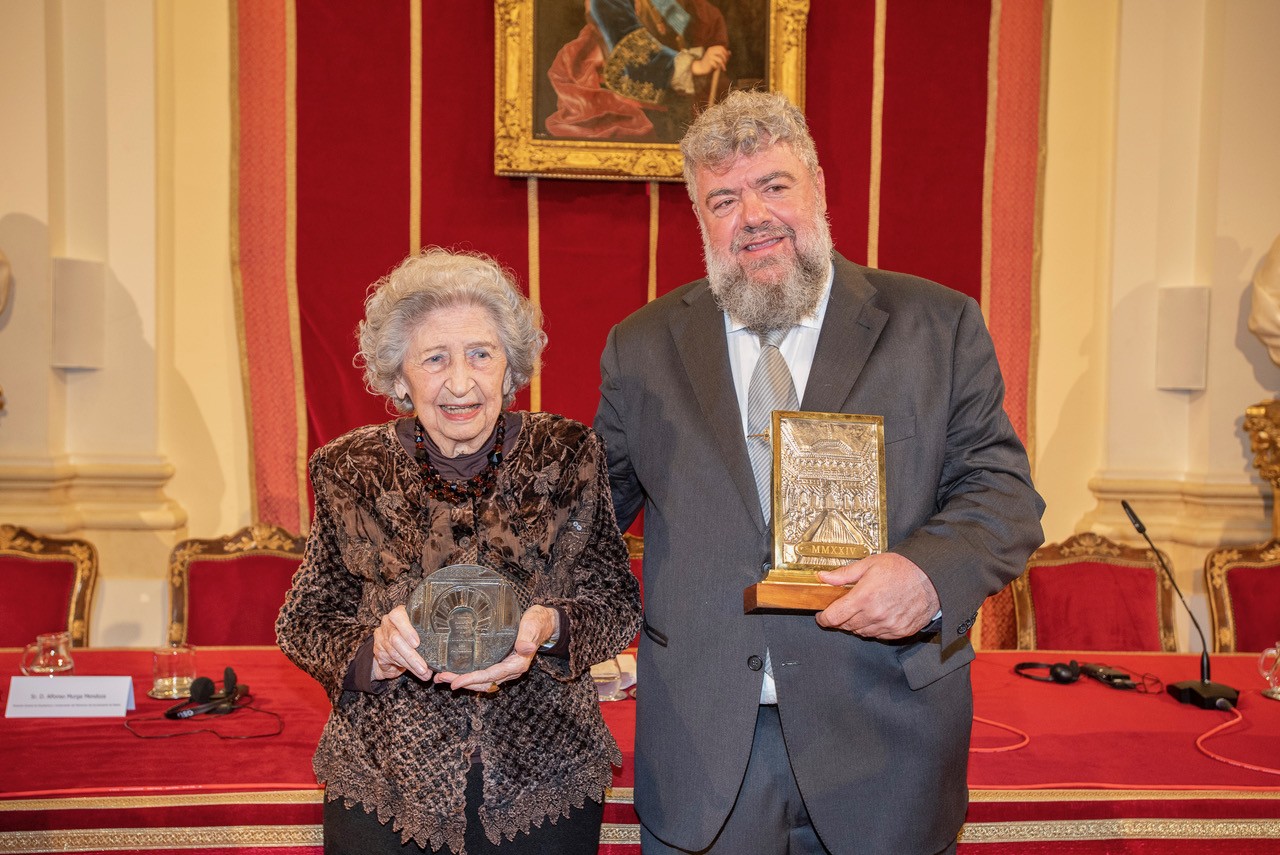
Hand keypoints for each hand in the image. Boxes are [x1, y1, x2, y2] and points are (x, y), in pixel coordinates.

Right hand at [372, 605, 431, 680]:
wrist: (392, 645)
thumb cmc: (411, 633)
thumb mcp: (418, 628)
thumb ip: (425, 630)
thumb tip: (443, 645)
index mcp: (398, 613)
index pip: (398, 616)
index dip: (407, 630)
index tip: (417, 643)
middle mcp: (387, 623)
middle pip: (396, 639)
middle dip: (411, 655)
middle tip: (424, 667)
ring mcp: (381, 637)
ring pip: (394, 653)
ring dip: (410, 665)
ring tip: (423, 672)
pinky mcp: (378, 651)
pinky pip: (391, 660)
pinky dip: (405, 667)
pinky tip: (415, 672)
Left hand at [435, 605, 558, 692]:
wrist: (543, 623)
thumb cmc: (536, 622)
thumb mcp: (532, 626)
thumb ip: (528, 637)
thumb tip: (525, 649)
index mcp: (517, 664)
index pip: (490, 675)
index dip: (472, 679)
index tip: (455, 682)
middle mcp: (510, 670)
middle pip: (482, 682)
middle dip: (461, 682)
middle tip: (441, 678)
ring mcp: (504, 668)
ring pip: (481, 681)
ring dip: (463, 680)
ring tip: (443, 677)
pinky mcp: (500, 663)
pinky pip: (483, 674)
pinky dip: (469, 675)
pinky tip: (456, 671)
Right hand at [692, 45, 729, 75]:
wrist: (701, 67)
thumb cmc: (709, 63)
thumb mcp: (716, 57)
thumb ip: (722, 55)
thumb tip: (730, 52)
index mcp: (712, 48)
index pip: (721, 48)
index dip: (725, 52)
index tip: (727, 58)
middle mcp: (710, 51)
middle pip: (721, 52)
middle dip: (725, 58)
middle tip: (725, 63)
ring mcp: (709, 56)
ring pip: (720, 59)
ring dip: (723, 64)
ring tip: (723, 68)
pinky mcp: (708, 62)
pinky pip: (716, 65)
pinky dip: (717, 67)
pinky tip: (716, 69)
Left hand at [814, 553, 939, 638]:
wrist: (931, 577)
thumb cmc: (901, 568)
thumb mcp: (868, 564)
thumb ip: (843, 575)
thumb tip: (822, 578)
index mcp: (864, 598)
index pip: (834, 617)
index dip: (824, 618)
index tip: (823, 615)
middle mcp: (875, 615)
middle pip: (847, 626)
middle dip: (841, 619)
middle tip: (844, 608)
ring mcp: (888, 625)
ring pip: (862, 632)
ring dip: (858, 624)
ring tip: (863, 609)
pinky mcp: (900, 631)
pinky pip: (879, 636)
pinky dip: (874, 628)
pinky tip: (878, 615)